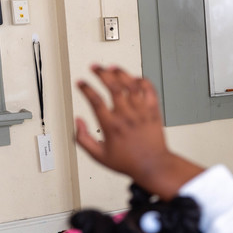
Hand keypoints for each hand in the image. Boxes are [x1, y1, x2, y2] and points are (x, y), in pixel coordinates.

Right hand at [75, 66, 201, 197]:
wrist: (154, 165)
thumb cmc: (128, 162)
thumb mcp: (99, 156)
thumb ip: (83, 139)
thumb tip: (78, 121)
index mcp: (112, 126)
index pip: (95, 101)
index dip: (86, 88)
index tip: (81, 83)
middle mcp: (127, 117)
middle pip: (114, 87)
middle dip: (102, 73)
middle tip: (95, 67)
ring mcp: (142, 113)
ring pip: (132, 86)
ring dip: (121, 73)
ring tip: (112, 67)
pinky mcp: (154, 112)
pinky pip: (150, 91)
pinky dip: (142, 81)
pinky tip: (134, 77)